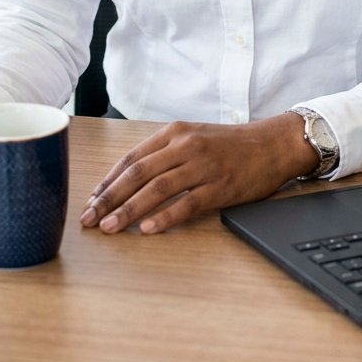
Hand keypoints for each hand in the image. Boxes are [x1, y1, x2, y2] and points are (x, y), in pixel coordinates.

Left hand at [80, 113, 316, 234]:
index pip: (132, 158)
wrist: (271, 143)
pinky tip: (148, 230)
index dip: (108, 181)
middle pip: (138, 174)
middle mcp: (185, 146)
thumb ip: (164, 152)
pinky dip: (165, 217)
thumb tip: (127, 179)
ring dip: (129, 210)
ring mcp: (203, 166)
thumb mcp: (193, 136)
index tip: (90, 200)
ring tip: (110, 227)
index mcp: (174, 132)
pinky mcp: (220, 186)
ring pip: (157, 189)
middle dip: (109, 198)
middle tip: (89, 219)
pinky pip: (187, 204)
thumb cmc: (229, 144)